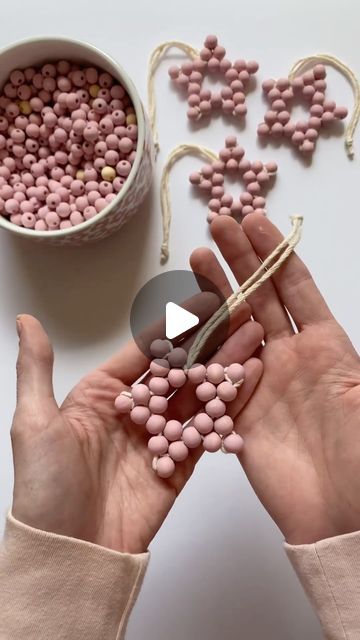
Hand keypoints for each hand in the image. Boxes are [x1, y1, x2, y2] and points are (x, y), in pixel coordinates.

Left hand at [11, 299, 262, 552]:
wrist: (70, 554)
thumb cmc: (46, 488)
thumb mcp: (35, 423)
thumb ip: (37, 368)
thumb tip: (26, 320)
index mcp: (102, 394)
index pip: (145, 351)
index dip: (174, 325)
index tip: (202, 301)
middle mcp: (134, 411)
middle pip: (178, 369)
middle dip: (209, 342)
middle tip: (240, 316)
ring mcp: (158, 438)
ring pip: (197, 396)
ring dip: (224, 369)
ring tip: (255, 341)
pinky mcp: (178, 465)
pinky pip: (206, 432)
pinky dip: (228, 410)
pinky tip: (250, 384)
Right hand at [191, 214, 359, 544]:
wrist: (336, 518)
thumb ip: (351, 366)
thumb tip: (327, 326)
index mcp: (326, 347)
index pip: (296, 289)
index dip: (275, 254)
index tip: (253, 221)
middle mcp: (290, 358)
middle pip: (260, 298)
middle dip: (240, 260)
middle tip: (217, 225)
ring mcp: (261, 382)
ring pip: (233, 327)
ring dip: (216, 291)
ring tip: (197, 256)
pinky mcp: (236, 410)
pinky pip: (215, 372)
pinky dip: (200, 344)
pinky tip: (184, 318)